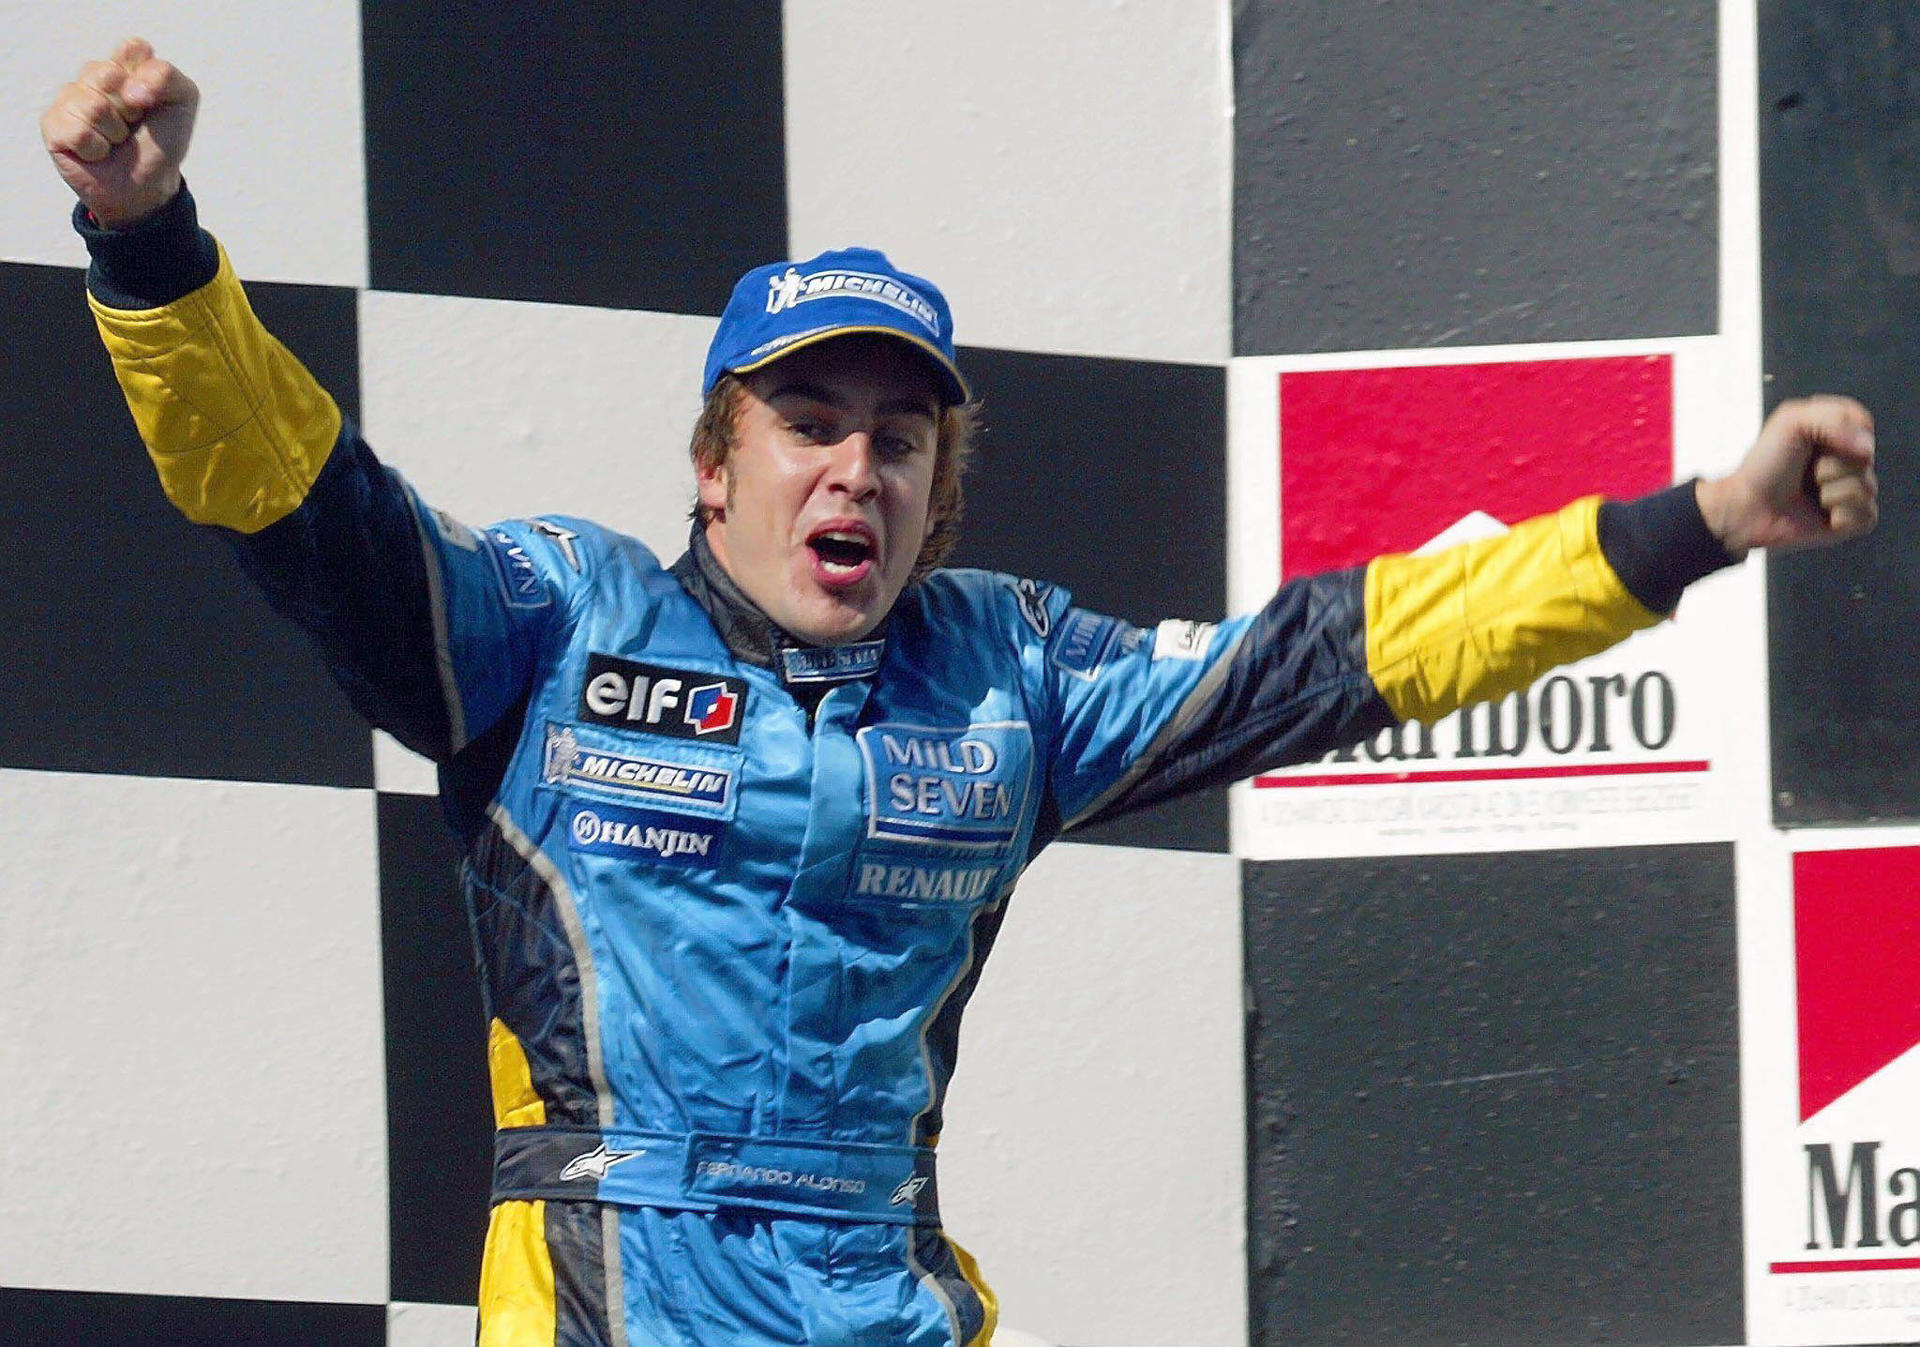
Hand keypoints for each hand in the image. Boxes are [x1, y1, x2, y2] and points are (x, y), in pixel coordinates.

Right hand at [41, 38, 198, 229]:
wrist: (147, 186)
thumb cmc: (161, 142)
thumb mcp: (182, 102)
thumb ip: (166, 76)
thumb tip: (128, 89)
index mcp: (125, 64)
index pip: (133, 47)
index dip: (147, 77)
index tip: (153, 101)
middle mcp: (93, 75)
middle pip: (108, 73)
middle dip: (131, 108)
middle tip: (134, 124)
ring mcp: (69, 98)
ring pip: (93, 105)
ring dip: (114, 131)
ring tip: (116, 140)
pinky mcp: (53, 124)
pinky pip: (77, 131)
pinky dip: (96, 148)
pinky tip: (97, 152)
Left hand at [1695, 395, 1877, 556]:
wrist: (1746, 508)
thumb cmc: (1765, 464)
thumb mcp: (1792, 422)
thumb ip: (1834, 418)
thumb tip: (1867, 450)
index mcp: (1837, 433)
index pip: (1864, 424)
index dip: (1840, 432)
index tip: (1809, 440)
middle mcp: (1848, 461)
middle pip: (1866, 458)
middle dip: (1830, 466)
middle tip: (1805, 473)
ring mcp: (1851, 490)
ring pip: (1867, 487)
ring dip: (1830, 492)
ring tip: (1808, 494)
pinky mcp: (1850, 521)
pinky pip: (1867, 516)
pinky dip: (1841, 516)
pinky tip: (1820, 515)